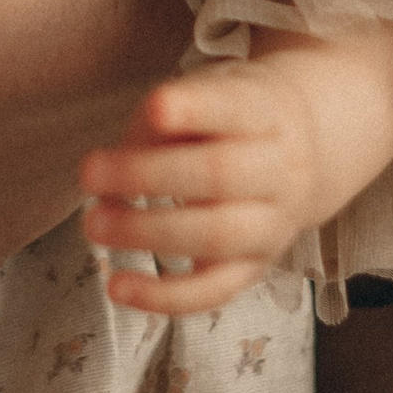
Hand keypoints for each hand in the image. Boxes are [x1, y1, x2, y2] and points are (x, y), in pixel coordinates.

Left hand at [80, 22, 392, 313]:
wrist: (303, 155)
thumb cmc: (230, 122)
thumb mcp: (205, 95)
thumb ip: (160, 122)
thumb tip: (112, 168)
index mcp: (267, 113)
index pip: (235, 107)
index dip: (196, 109)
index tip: (155, 106)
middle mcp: (280, 171)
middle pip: (221, 174)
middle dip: (149, 175)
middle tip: (88, 173)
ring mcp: (272, 225)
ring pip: (217, 235)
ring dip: (147, 232)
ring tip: (93, 224)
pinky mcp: (255, 268)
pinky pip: (214, 291)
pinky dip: (164, 296)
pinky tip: (117, 287)